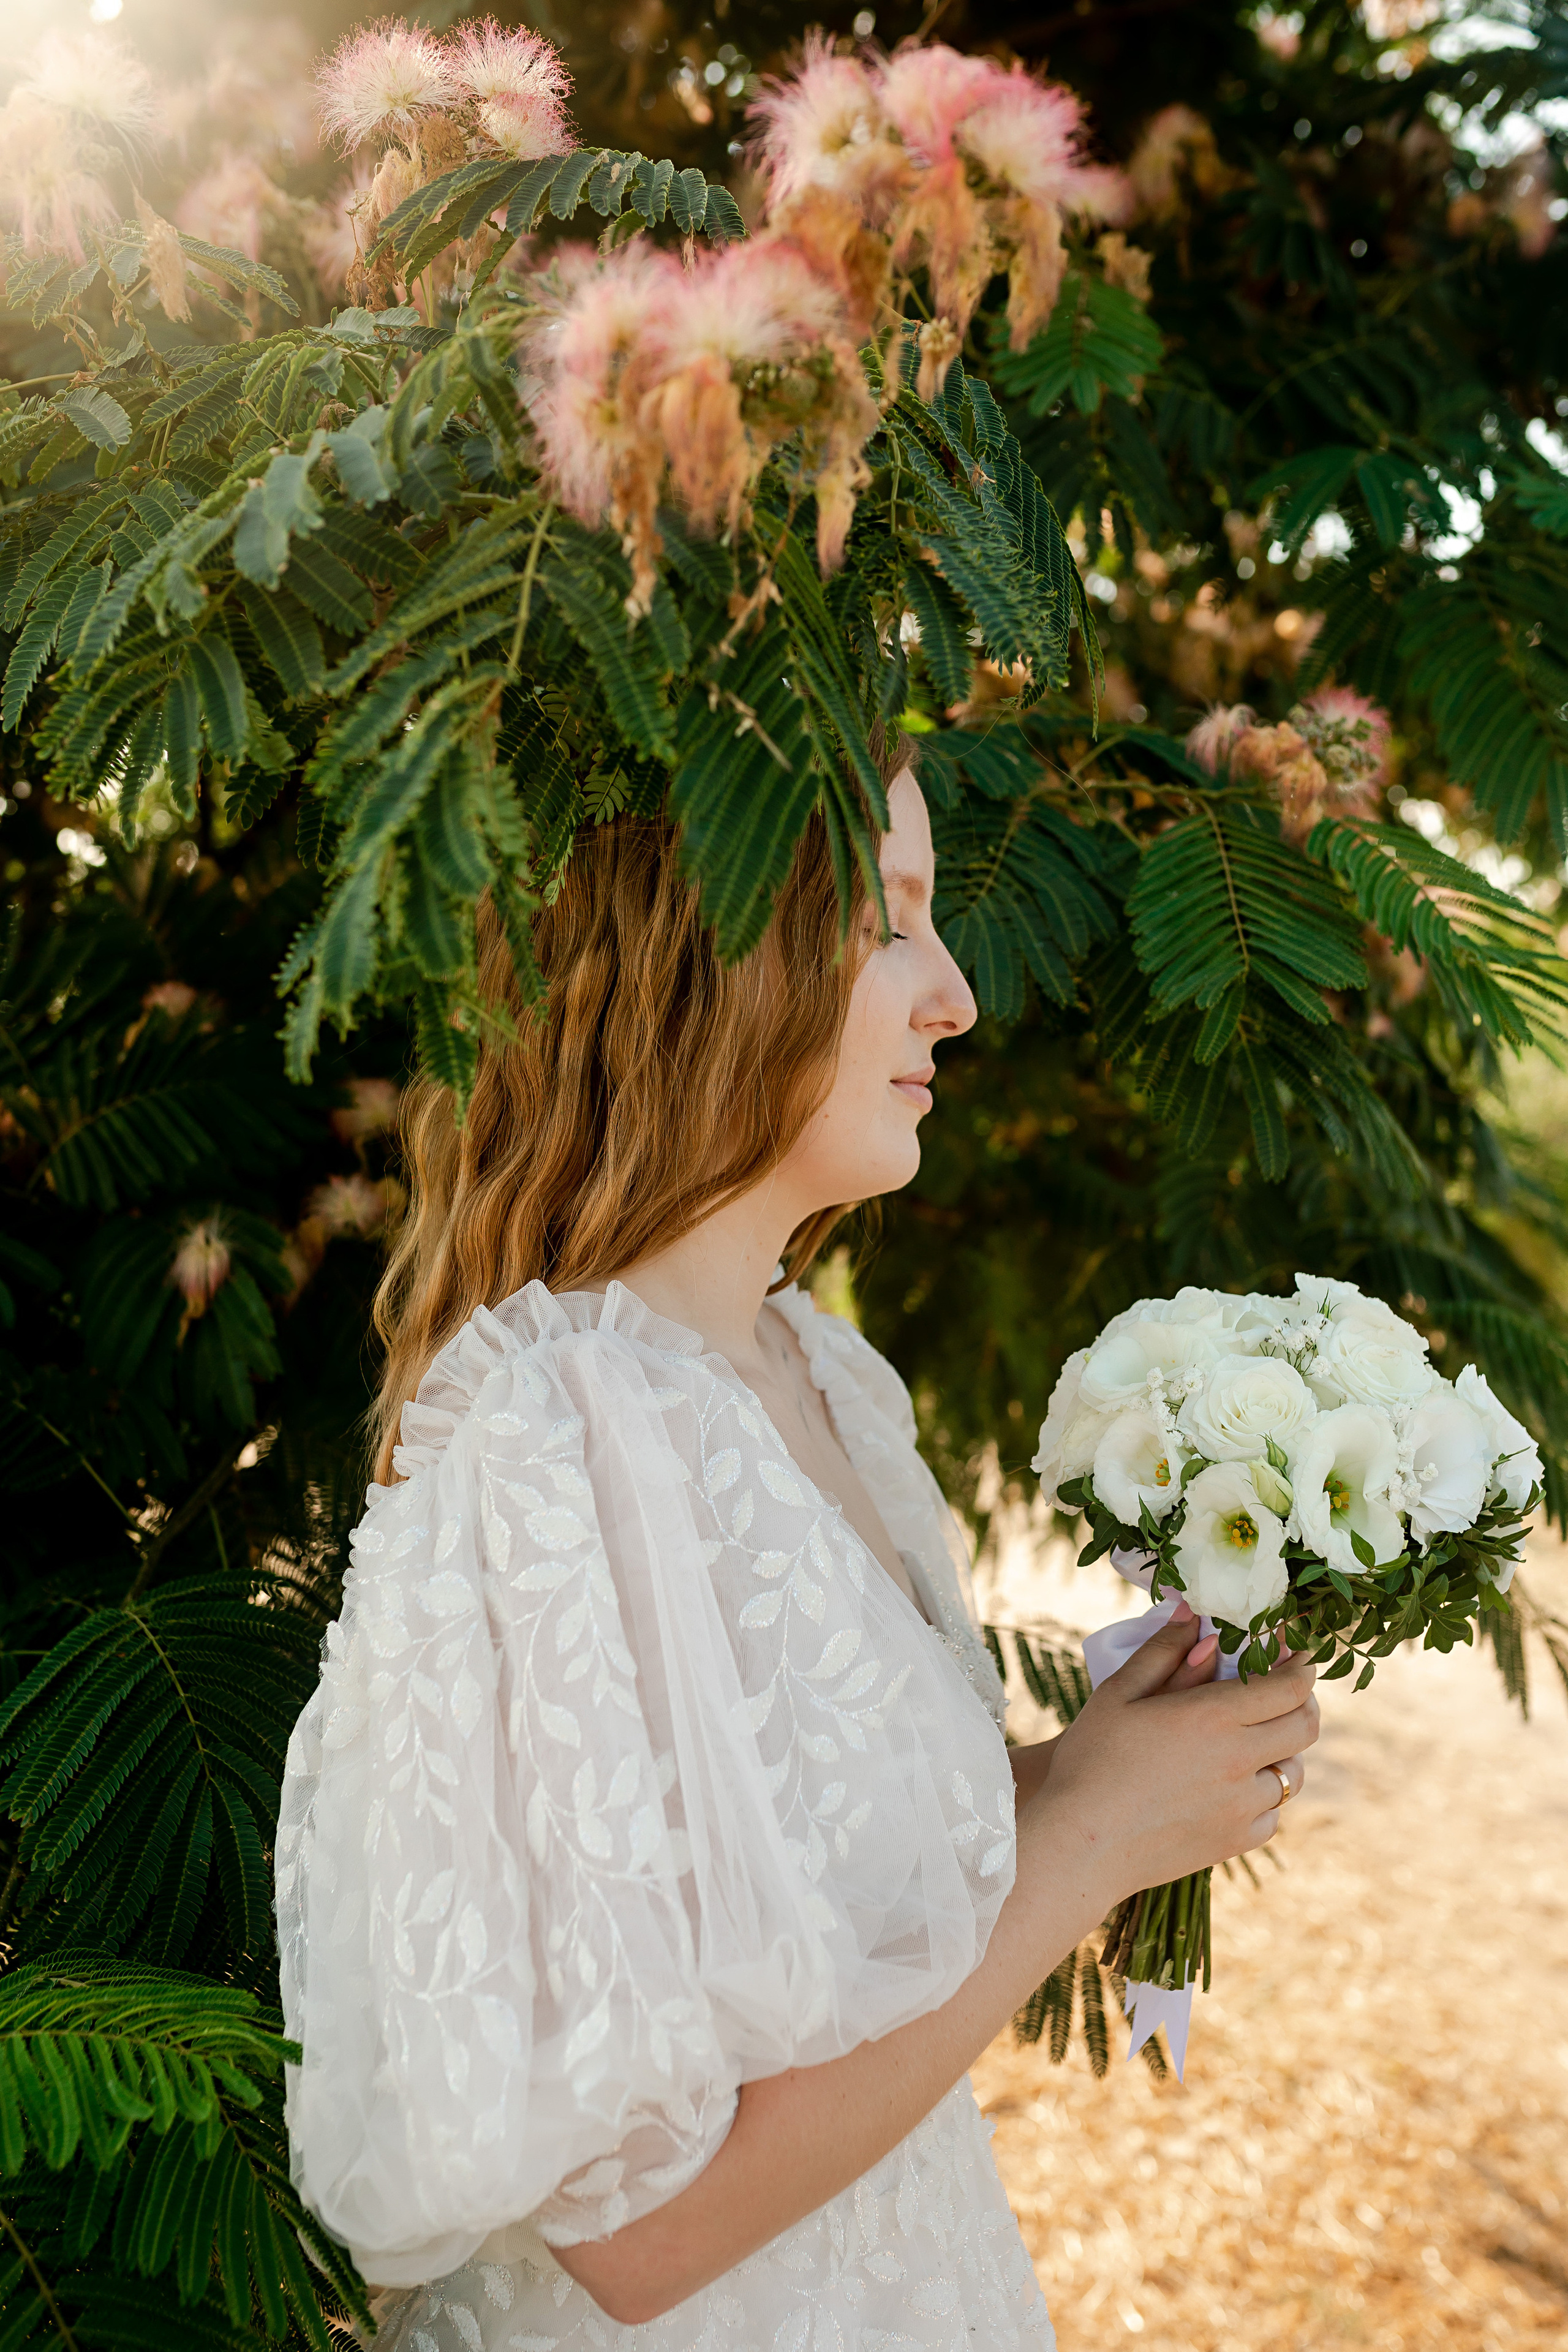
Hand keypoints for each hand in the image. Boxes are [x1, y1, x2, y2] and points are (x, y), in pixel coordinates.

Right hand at [1035, 1602, 1318, 1907]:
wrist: (1080, 1846)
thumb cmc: (1091, 1761)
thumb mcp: (1118, 1693)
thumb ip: (1163, 1651)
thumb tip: (1194, 1616)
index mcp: (1214, 1717)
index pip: (1289, 1686)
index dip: (1301, 1666)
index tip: (1297, 1656)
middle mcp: (1240, 1761)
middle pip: (1305, 1727)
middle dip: (1303, 1702)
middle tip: (1284, 1691)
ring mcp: (1243, 1807)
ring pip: (1293, 1774)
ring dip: (1282, 1751)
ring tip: (1255, 1742)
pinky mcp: (1235, 1842)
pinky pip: (1272, 1815)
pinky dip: (1263, 1796)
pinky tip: (1234, 1788)